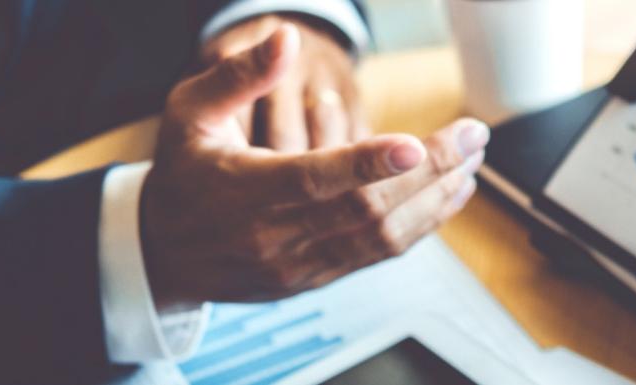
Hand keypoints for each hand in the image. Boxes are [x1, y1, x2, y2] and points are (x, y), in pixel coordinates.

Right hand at [142, 24, 487, 305]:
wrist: (163, 252)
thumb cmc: (182, 172)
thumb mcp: (188, 112)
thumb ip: (238, 75)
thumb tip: (285, 38)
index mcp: (241, 190)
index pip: (311, 179)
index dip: (365, 164)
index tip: (412, 145)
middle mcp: (273, 235)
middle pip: (363, 209)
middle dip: (428, 171)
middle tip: (472, 136)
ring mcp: (299, 264)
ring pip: (380, 238)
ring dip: (435, 199)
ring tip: (472, 161)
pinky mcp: (317, 279)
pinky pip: (377, 255)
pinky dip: (421, 225)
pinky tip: (449, 195)